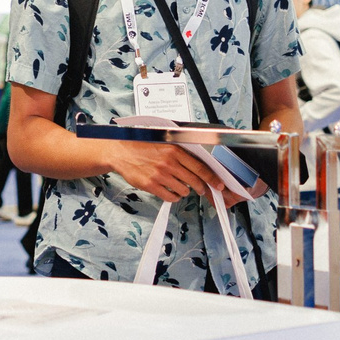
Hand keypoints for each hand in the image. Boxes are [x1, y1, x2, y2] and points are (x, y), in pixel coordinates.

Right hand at [101, 138, 215, 203]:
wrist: (121, 152)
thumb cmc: (142, 146)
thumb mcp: (164, 142)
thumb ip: (180, 153)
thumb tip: (198, 165)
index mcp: (174, 150)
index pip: (200, 167)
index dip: (212, 178)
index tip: (218, 184)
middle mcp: (169, 162)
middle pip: (194, 181)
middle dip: (201, 187)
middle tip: (201, 189)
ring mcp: (160, 175)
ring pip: (183, 190)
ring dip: (185, 191)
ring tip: (179, 187)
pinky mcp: (151, 185)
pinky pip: (170, 197)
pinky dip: (173, 197)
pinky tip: (171, 192)